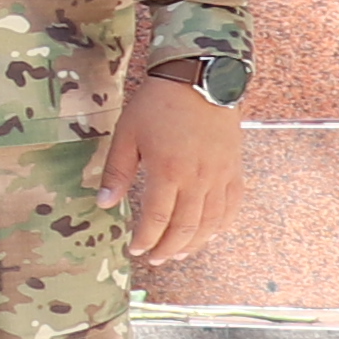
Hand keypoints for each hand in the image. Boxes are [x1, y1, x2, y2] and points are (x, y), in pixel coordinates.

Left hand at [100, 69, 245, 269]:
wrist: (200, 80)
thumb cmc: (157, 105)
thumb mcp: (127, 134)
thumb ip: (116, 172)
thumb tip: (104, 204)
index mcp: (168, 171)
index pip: (158, 218)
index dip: (146, 238)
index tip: (134, 249)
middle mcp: (198, 179)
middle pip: (186, 227)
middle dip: (168, 248)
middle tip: (154, 259)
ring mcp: (220, 176)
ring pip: (211, 222)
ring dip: (194, 243)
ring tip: (178, 254)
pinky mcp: (234, 170)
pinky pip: (232, 206)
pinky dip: (220, 226)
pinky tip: (209, 234)